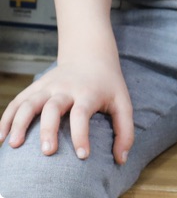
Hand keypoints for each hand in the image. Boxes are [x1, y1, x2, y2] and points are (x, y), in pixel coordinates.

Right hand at [0, 57, 132, 164]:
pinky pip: (17, 102)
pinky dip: (7, 118)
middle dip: (48, 130)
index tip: (83, 156)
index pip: (82, 114)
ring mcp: (47, 86)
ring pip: (29, 103)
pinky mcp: (35, 87)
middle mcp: (66, 88)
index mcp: (88, 93)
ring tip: (14, 146)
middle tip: (47, 152)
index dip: (82, 135)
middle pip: (53, 107)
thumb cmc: (108, 86)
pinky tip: (2, 138)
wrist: (90, 56)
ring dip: (20, 123)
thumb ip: (125, 131)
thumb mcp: (123, 103)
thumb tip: (121, 159)